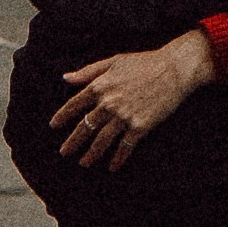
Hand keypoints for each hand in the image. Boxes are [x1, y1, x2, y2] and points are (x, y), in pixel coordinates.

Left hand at [51, 31, 215, 169]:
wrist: (173, 70)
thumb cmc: (144, 62)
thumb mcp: (113, 61)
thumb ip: (88, 72)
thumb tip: (66, 78)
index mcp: (100, 86)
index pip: (74, 105)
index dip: (62, 116)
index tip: (54, 126)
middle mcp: (108, 103)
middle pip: (85, 127)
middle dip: (73, 142)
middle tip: (64, 152)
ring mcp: (123, 117)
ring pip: (102, 141)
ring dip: (91, 154)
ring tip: (84, 163)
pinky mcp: (140, 126)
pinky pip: (125, 147)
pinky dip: (118, 158)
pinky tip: (113, 166)